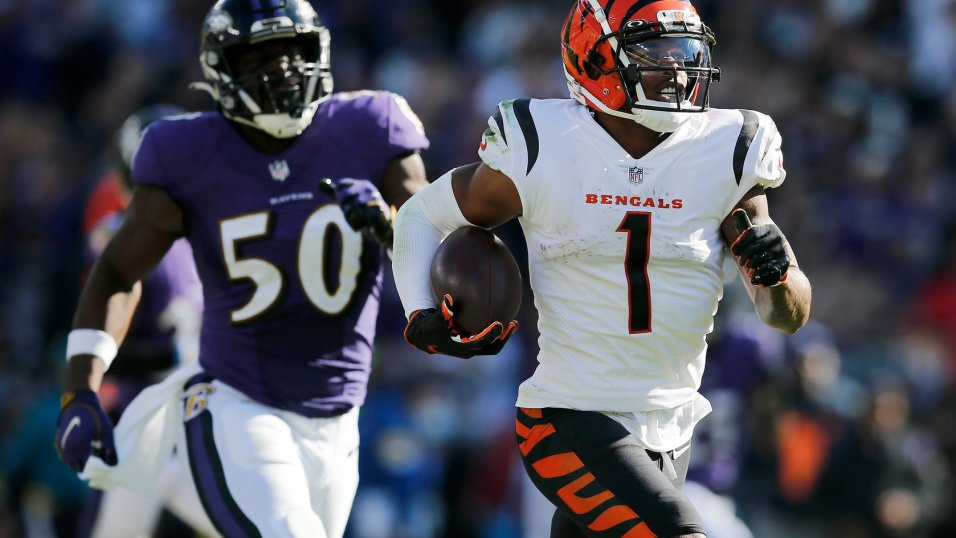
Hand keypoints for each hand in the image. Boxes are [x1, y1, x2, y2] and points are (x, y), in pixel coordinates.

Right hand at [55, 390, 116, 471]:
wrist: (78, 403)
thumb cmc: (95, 416)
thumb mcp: (106, 432)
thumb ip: (110, 449)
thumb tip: (113, 464)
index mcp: (78, 448)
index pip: (86, 468)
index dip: (95, 468)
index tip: (103, 463)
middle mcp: (67, 450)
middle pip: (77, 467)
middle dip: (87, 467)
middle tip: (98, 460)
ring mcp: (60, 446)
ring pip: (69, 462)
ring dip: (79, 462)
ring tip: (91, 454)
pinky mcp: (58, 442)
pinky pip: (64, 456)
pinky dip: (72, 457)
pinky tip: (82, 450)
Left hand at [319, 177, 393, 244]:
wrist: (384, 229)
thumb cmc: (366, 214)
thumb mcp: (352, 200)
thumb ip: (337, 192)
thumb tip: (320, 183)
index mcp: (362, 184)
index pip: (340, 185)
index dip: (338, 196)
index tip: (342, 203)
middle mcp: (368, 189)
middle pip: (343, 195)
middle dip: (343, 206)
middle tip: (351, 212)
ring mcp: (372, 199)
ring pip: (348, 208)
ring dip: (350, 217)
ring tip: (360, 219)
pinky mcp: (375, 211)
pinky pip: (356, 218)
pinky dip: (356, 223)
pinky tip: (363, 224)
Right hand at [404, 294, 518, 358]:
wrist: (424, 337)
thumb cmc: (430, 327)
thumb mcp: (434, 320)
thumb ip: (443, 311)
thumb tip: (449, 298)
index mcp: (462, 347)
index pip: (481, 342)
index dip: (491, 335)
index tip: (500, 324)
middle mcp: (470, 350)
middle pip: (492, 348)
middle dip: (504, 337)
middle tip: (513, 324)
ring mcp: (472, 348)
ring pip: (492, 345)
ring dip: (503, 336)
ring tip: (514, 322)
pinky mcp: (473, 343)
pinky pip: (488, 338)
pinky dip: (496, 331)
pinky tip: (501, 316)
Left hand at [730, 209, 790, 286]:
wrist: (777, 266)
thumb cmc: (759, 249)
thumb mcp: (752, 236)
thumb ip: (744, 225)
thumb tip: (736, 211)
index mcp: (768, 228)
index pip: (750, 233)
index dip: (739, 244)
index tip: (733, 252)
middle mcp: (777, 237)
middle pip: (753, 247)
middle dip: (744, 257)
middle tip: (742, 264)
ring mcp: (782, 249)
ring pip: (760, 258)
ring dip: (751, 266)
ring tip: (748, 270)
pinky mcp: (785, 261)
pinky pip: (769, 267)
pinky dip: (759, 274)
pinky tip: (754, 278)